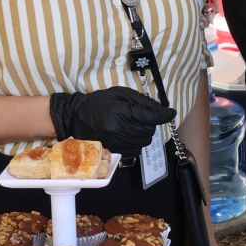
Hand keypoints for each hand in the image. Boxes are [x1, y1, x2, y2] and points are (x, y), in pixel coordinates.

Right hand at [49, 87, 174, 152]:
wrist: (75, 118)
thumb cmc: (98, 103)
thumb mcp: (119, 94)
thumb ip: (141, 101)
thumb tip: (160, 109)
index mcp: (120, 114)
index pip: (149, 117)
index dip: (162, 115)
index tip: (171, 113)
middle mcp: (119, 131)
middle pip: (148, 131)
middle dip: (150, 124)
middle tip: (142, 117)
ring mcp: (116, 143)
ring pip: (143, 142)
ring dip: (144, 134)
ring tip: (134, 126)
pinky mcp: (114, 151)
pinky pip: (135, 150)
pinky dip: (137, 142)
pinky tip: (130, 135)